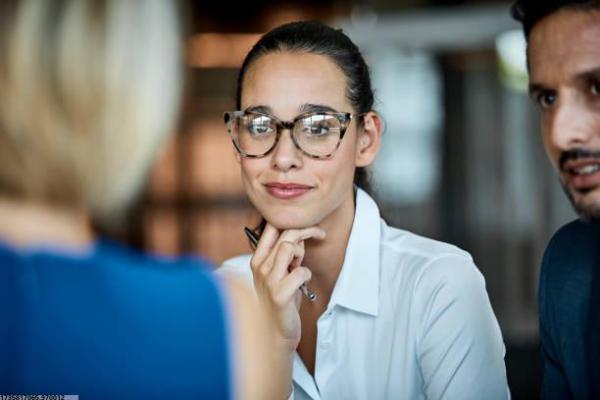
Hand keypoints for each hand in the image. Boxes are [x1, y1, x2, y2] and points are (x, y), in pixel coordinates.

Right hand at [250, 222, 325, 351]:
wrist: (275, 333)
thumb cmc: (281, 301)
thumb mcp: (280, 273)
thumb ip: (286, 256)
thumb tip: (299, 236)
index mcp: (257, 260)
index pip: (271, 228)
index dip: (292, 221)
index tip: (308, 225)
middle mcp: (260, 267)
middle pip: (285, 235)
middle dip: (306, 231)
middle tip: (320, 235)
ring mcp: (268, 281)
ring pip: (288, 247)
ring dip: (301, 253)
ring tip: (300, 265)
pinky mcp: (279, 294)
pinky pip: (300, 272)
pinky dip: (306, 275)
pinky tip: (301, 286)